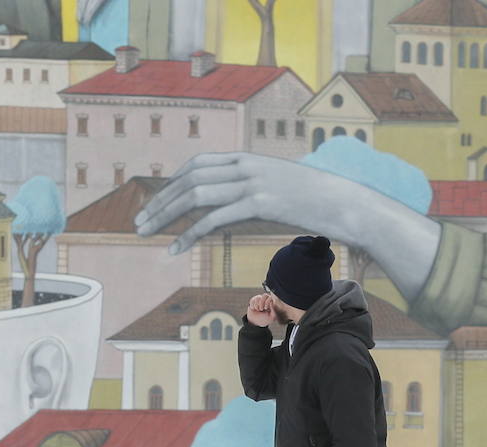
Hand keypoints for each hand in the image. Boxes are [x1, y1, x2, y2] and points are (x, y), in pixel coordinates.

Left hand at [133, 151, 439, 302]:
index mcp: (249, 158)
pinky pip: (212, 219)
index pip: (198, 164)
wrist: (348, 203)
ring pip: (194, 196)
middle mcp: (246, 165)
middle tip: (139, 222)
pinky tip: (174, 248)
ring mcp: (252, 182)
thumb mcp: (280, 190)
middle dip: (160, 201)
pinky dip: (188, 233)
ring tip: (145, 233)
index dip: (172, 183)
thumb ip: (254, 193)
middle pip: (189, 179)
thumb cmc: (317, 202)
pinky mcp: (258, 203)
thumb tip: (237, 209)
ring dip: (165, 215)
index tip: (156, 202)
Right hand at [246, 292, 274, 327]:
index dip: (267, 302)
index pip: (270, 297)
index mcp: (271, 303)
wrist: (255, 322)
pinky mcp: (253, 301)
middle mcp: (266, 300)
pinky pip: (252, 300)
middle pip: (265, 295)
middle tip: (261, 309)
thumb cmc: (264, 319)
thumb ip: (274, 310)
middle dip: (262, 303)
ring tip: (258, 310)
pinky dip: (253, 306)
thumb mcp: (271, 317)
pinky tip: (254, 309)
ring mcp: (259, 300)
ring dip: (257, 306)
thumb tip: (272, 302)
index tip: (266, 308)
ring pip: (258, 298)